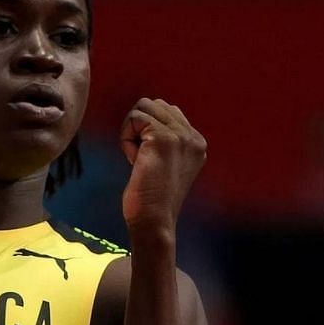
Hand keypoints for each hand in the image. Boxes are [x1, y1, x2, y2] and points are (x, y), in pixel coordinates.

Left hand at [118, 98, 205, 243]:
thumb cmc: (153, 198)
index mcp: (197, 143)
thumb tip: (147, 112)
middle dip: (140, 127)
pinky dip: (126, 139)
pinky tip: (135, 160)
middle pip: (154, 104)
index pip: (167, 110)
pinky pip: (133, 119)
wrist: (154, 220)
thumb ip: (166, 138)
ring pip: (142, 107)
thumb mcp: (167, 163)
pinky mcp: (164, 137)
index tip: (152, 162)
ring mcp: (181, 136)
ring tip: (140, 159)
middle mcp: (193, 137)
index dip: (148, 131)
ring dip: (132, 132)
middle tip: (144, 159)